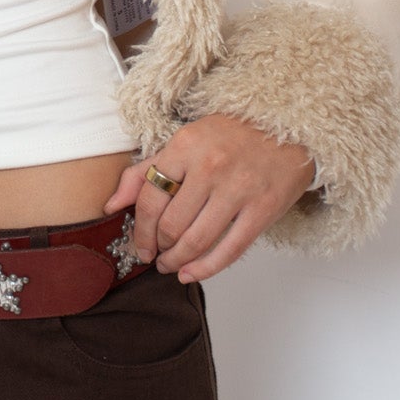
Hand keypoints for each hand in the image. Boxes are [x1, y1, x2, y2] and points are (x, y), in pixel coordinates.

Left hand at [103, 115, 315, 283]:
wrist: (287, 126)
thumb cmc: (231, 135)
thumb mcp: (183, 141)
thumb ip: (144, 171)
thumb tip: (111, 205)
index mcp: (185, 146)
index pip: (149, 199)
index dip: (139, 230)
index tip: (139, 244)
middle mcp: (210, 167)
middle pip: (171, 224)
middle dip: (158, 248)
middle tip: (155, 256)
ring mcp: (239, 189)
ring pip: (197, 241)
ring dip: (177, 261)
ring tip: (171, 265)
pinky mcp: (263, 209)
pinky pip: (229, 250)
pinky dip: (206, 268)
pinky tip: (191, 273)